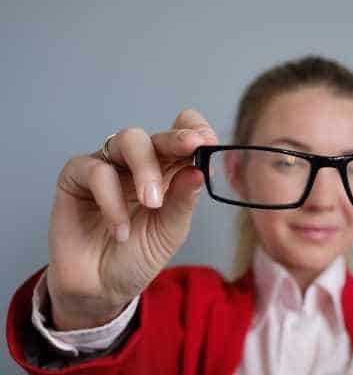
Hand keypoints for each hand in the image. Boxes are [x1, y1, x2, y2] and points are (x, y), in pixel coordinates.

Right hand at [46, 109, 216, 329]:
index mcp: (168, 171)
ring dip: (145, 168)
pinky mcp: (76, 177)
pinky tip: (120, 229)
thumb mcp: (169, 232)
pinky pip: (96, 171)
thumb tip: (199, 170)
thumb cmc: (138, 256)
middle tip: (192, 147)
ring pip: (128, 140)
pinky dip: (112, 199)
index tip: (209, 143)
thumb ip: (183, 200)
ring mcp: (108, 166)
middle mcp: (138, 163)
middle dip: (176, 139)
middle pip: (157, 135)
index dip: (195, 130)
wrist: (101, 289)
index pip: (183, 133)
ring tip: (152, 204)